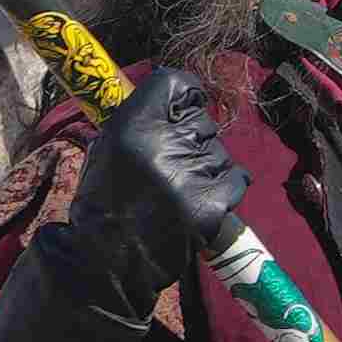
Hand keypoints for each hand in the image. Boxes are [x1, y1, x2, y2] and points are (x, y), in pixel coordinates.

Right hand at [50, 63, 253, 291]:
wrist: (107, 258)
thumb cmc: (104, 201)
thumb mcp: (107, 146)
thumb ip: (139, 118)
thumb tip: (176, 99)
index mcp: (132, 127)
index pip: (175, 83)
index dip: (184, 93)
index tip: (183, 106)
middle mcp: (164, 145)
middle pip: (201, 119)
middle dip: (191, 137)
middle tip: (170, 165)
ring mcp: (191, 175)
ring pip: (219, 149)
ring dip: (206, 164)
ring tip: (179, 188)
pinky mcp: (211, 204)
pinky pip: (237, 177)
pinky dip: (225, 184)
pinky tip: (202, 195)